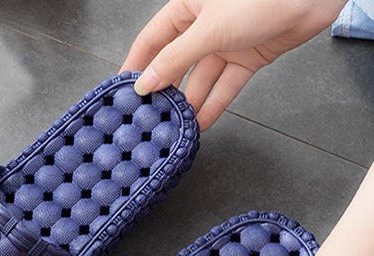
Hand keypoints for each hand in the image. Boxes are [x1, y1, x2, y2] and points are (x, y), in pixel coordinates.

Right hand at [120, 0, 344, 129]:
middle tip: (151, 116)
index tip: (124, 90)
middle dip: (165, 90)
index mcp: (186, 6)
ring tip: (176, 127)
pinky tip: (202, 123)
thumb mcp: (209, 29)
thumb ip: (176, 58)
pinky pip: (226, 85)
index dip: (138, 64)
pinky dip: (215, 104)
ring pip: (202, 78)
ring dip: (190, 102)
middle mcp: (204, 24)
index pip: (152, 40)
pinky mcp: (249, 57)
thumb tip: (148, 81)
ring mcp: (227, 42)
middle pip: (177, 63)